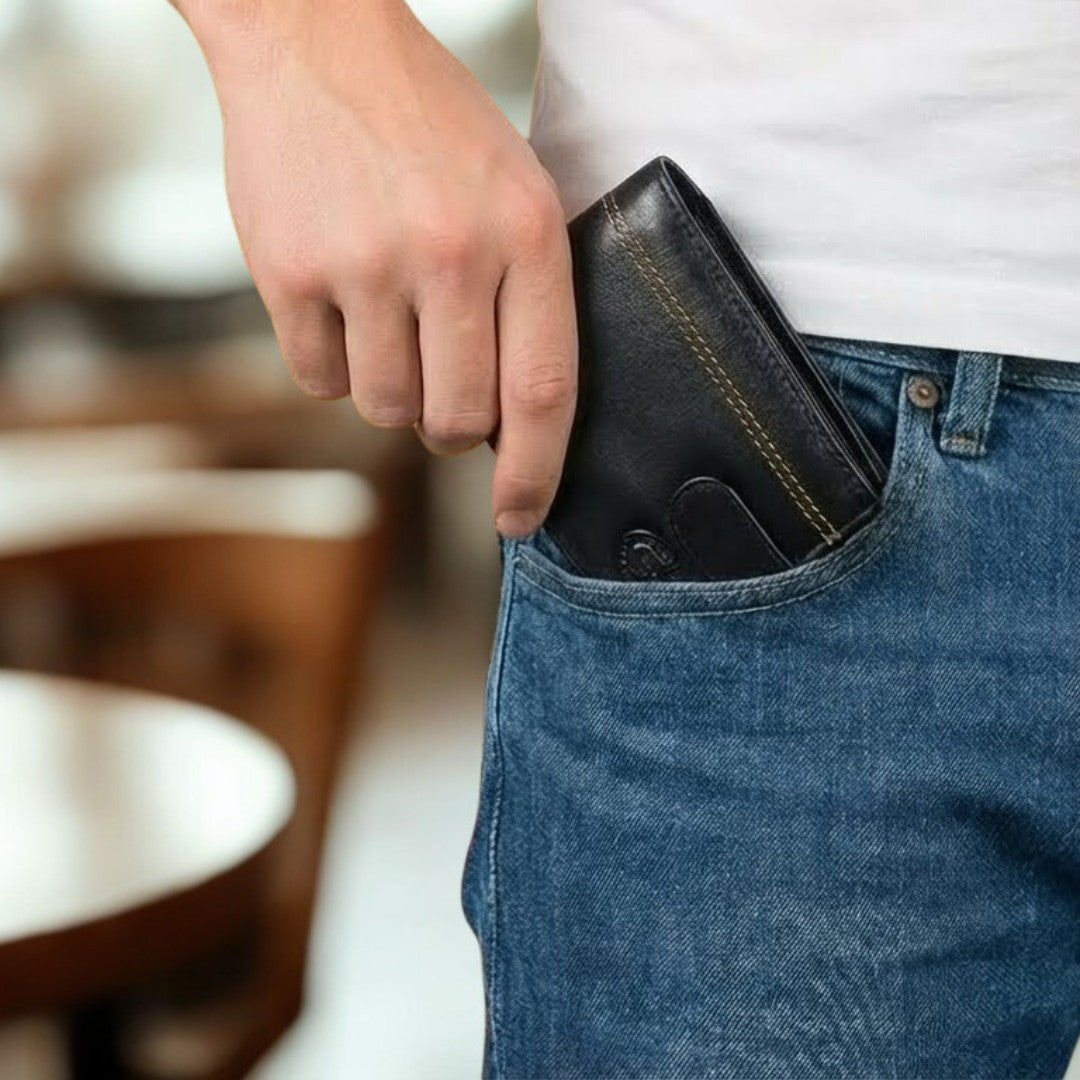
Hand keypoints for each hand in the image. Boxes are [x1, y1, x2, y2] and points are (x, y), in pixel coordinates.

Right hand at [175, 0, 576, 537]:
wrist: (316, 40)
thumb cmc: (430, 128)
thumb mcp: (515, 191)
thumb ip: (526, 303)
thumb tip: (512, 426)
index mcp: (525, 234)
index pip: (543, 393)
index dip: (537, 475)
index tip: (522, 519)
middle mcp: (449, 253)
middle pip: (456, 421)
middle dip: (453, 429)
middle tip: (446, 386)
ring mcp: (364, 264)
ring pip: (385, 409)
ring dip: (392, 389)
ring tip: (389, 316)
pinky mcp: (289, 273)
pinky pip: (319, 381)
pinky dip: (332, 362)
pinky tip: (340, 299)